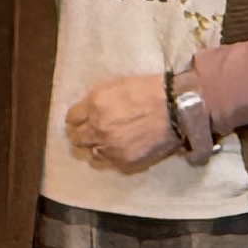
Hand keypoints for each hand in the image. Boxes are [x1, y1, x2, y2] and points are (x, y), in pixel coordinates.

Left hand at [66, 73, 180, 172]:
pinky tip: (114, 149)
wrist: (176, 109)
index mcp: (95, 106)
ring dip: (93, 147)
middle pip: (76, 138)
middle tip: (87, 132)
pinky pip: (105, 162)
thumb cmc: (149, 91)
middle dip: (80, 134)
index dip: (76, 118)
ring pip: (89, 153)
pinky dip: (107, 156)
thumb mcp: (117, 84)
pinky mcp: (123, 162)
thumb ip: (97, 98)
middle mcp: (98, 128)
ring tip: (102, 142)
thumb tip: (85, 110)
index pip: (71, 118)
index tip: (80, 119)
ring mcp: (110, 148)